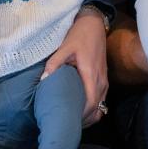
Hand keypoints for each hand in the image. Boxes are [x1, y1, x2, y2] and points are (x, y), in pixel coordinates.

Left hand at [43, 9, 107, 126]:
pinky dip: (93, 107)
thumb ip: (55, 63)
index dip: (82, 115)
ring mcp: (104, 80)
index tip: (69, 120)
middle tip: (68, 123)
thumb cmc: (79, 35)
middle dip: (84, 119)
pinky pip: (101, 99)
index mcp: (91, 74)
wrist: (93, 25)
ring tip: (73, 118)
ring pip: (100, 105)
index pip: (91, 103)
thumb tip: (44, 80)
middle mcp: (101, 80)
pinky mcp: (103, 78)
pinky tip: (80, 107)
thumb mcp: (65, 47)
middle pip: (97, 108)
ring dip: (89, 114)